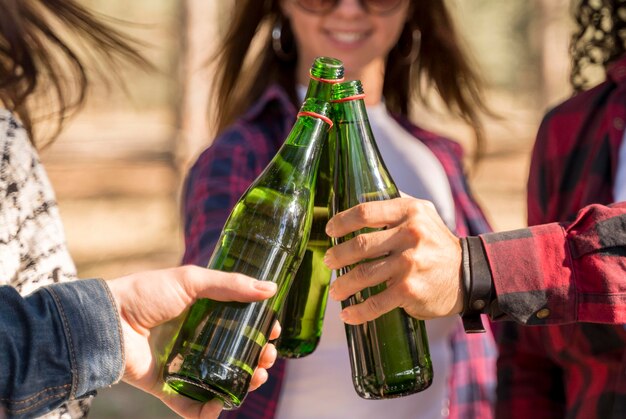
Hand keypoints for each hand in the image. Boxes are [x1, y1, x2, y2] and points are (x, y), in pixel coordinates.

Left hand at [106, 265, 279, 418]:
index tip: (273, 332)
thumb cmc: (146, 294)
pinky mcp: (168, 386)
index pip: (241, 324)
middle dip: (258, 358)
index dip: (260, 329)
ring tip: (256, 378)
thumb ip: (230, 284)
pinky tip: (222, 404)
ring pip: (222, 380)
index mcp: (204, 313)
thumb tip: (271, 289)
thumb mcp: (191, 280)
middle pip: (237, 354)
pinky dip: (208, 411)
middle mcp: (197, 340)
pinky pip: (192, 406)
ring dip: (244, 383)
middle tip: (267, 357)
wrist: (106, 320)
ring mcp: (184, 364)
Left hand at [324, 197, 462, 323]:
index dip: (342, 222)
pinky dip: (358, 311)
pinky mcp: (410, 290)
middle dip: (338, 256)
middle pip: (360, 245)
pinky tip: (347, 314)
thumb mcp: (424, 213)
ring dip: (343, 285)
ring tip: (335, 290)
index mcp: (410, 212)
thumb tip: (363, 197)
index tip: (330, 231)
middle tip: (329, 261)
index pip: (366, 212)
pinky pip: (376, 302)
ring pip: (364, 275)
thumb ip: (396, 205)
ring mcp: (410, 264)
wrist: (468, 275)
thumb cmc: (436, 243)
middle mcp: (410, 235)